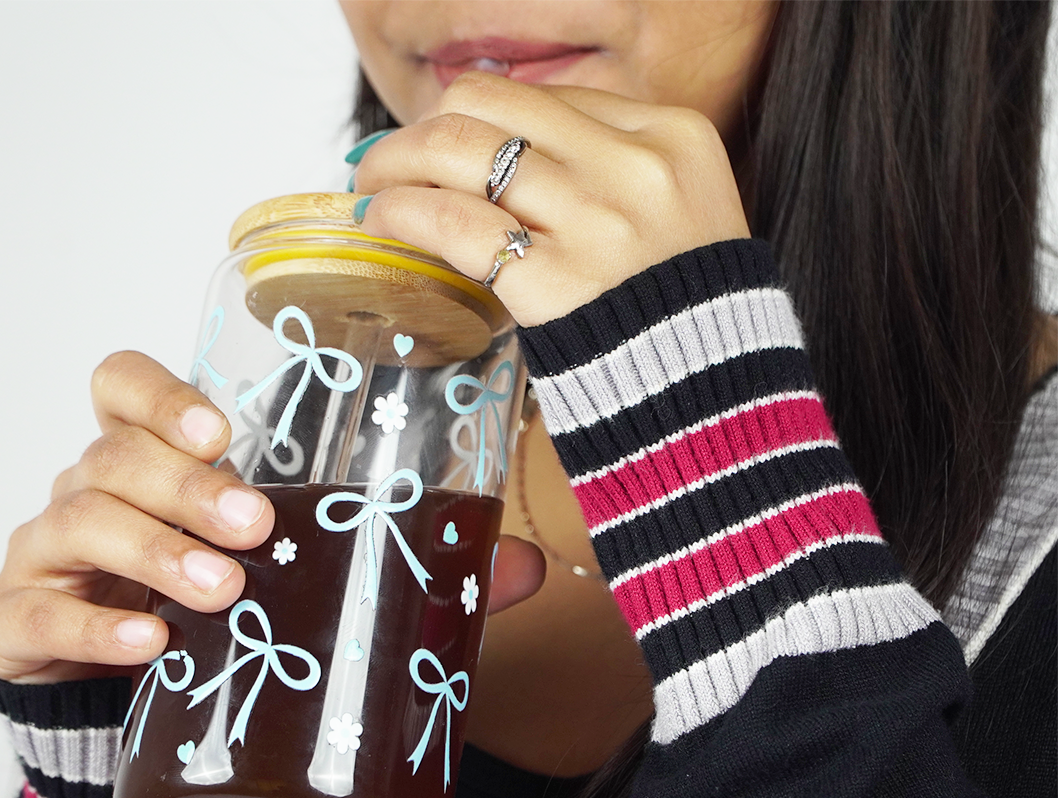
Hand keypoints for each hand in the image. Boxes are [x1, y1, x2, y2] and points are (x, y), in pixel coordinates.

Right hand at [0, 353, 545, 684]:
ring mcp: (55, 557)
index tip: (225, 428)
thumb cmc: (217, 607)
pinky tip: (148, 645)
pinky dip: (91, 627)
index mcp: (160, 463)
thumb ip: (405, 562)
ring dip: (156, 550)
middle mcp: (97, 492)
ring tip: (221, 588)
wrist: (126, 697)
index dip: (162, 393)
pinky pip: (39, 612)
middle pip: (116, 453)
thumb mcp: (297, 572)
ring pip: (82, 519)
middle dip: (188, 484)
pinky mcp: (23, 623)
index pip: (124, 387)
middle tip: (256, 525)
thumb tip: (523, 567)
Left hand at [352, 71, 750, 326]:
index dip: (481, 117)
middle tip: (388, 158)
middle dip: (424, 125)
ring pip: (460, 149)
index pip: (545, 98)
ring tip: (371, 186)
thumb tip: (508, 156)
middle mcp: (636, 167)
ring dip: (396, 161)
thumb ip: (609, 175)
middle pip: (491, 106)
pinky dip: (403, 212)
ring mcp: (597, 223)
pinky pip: (455, 223)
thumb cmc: (690, 322)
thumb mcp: (678, 217)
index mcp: (674, 136)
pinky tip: (383, 221)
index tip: (447, 142)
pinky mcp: (556, 284)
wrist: (720, 406)